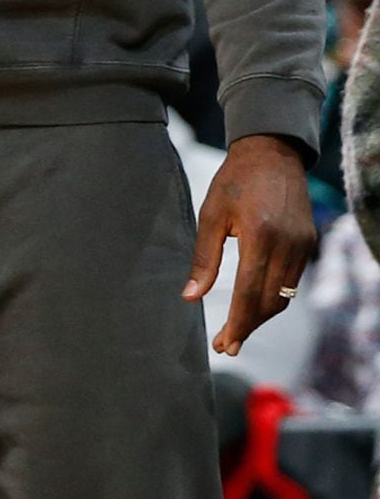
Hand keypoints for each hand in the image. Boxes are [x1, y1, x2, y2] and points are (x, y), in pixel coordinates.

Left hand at [185, 134, 314, 356]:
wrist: (271, 153)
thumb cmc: (234, 181)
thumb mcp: (211, 214)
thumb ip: (204, 257)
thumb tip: (190, 296)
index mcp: (259, 235)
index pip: (248, 292)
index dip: (237, 323)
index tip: (224, 344)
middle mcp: (287, 244)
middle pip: (269, 301)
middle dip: (247, 326)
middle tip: (226, 345)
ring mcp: (302, 245)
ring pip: (283, 296)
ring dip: (261, 317)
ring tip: (237, 331)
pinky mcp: (309, 244)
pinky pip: (292, 282)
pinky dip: (274, 298)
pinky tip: (254, 305)